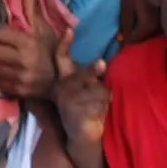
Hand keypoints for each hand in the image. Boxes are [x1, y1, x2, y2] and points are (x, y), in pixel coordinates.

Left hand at [0, 0, 58, 99]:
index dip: (5, 35)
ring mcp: (21, 77)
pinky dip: (3, 80)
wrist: (62, 82)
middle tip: (8, 51)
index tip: (12, 38)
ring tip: (10, 63)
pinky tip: (12, 75)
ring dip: (0, 65)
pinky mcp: (18, 91)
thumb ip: (33, 10)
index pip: (0, 34)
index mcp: (30, 43)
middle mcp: (25, 60)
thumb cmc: (50, 52)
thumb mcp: (44, 30)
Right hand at [53, 31, 109, 153]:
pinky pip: (101, 105)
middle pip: (83, 75)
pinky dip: (105, 110)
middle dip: (93, 71)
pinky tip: (98, 116)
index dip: (64, 44)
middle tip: (101, 64)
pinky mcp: (77, 116)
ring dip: (105, 99)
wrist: (82, 137)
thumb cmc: (85, 108)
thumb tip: (100, 62)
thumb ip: (87, 75)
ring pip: (99, 92)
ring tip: (98, 106)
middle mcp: (63, 90)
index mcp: (64, 81)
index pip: (61, 59)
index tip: (70, 30)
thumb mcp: (85, 89)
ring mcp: (68, 104)